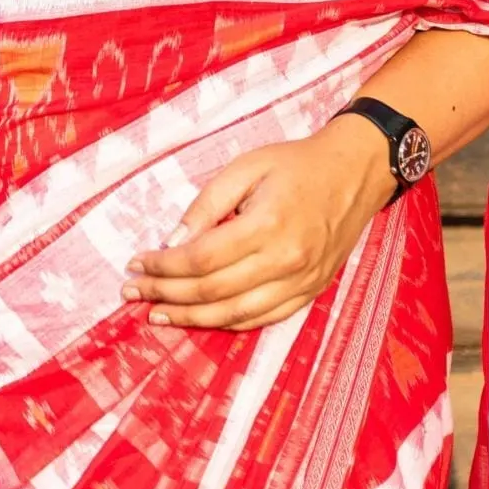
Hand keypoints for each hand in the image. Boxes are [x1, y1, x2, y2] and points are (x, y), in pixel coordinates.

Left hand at [120, 112, 396, 330]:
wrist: (354, 173)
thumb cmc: (296, 164)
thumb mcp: (246, 167)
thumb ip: (208, 204)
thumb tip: (174, 241)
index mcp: (267, 224)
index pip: (201, 258)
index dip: (163, 266)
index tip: (136, 264)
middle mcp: (285, 260)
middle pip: (213, 291)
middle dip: (167, 295)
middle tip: (134, 292)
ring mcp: (300, 282)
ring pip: (235, 315)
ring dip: (191, 318)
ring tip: (158, 315)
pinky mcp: (309, 292)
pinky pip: (262, 319)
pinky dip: (228, 323)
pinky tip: (202, 318)